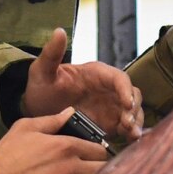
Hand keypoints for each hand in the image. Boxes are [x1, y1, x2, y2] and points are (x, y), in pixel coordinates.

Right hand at [0, 108, 109, 173]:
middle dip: (100, 168)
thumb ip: (52, 120)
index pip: (100, 149)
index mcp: (66, 146)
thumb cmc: (6, 155)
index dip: (97, 152)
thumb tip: (71, 112)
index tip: (91, 155)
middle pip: (104, 169)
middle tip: (91, 170)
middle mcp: (73, 168)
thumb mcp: (25, 128)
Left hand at [19, 28, 143, 141]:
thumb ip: (51, 54)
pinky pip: (125, 128)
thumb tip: (59, 31)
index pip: (118, 78)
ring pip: (133, 112)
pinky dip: (130, 134)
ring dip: (135, 122)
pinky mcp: (109, 124)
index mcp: (96, 74)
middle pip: (132, 95)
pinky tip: (129, 142)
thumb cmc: (41, 88)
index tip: (126, 104)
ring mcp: (110, 108)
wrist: (36, 112)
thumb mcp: (42, 71)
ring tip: (130, 135)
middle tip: (127, 123)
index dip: (125, 90)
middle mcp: (107, 90)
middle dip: (134, 108)